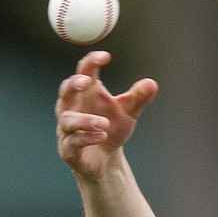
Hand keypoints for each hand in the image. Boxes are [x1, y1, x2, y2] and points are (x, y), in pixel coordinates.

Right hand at [55, 50, 157, 180]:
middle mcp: (72, 107)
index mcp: (87, 93)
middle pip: (65, 90)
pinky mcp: (68, 149)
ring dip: (85, 120)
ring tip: (104, 124)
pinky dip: (87, 138)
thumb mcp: (128, 113)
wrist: (105, 159)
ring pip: (68, 119)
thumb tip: (152, 84)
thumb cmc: (112, 128)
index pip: (84, 71)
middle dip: (73, 84)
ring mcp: (67, 128)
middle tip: (87, 82)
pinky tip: (102, 136)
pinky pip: (73, 141)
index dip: (91, 62)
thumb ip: (138, 98)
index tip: (105, 57)